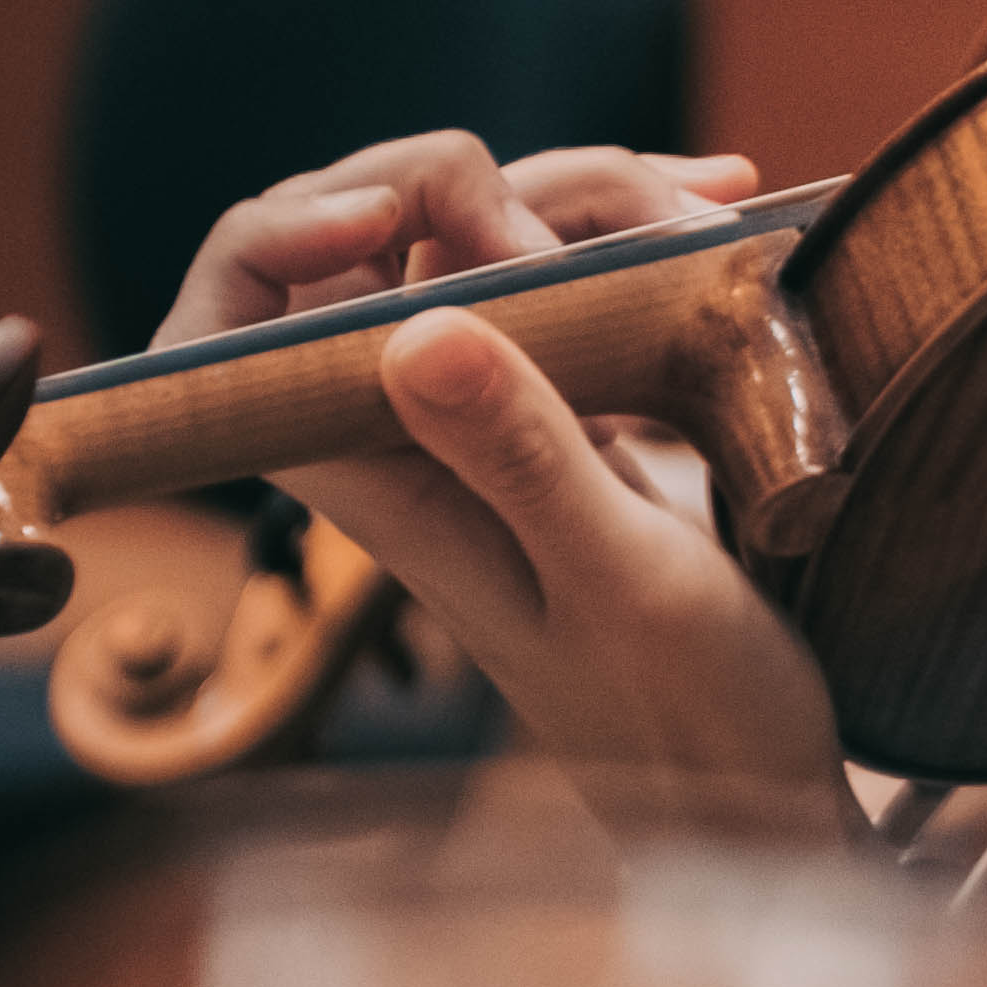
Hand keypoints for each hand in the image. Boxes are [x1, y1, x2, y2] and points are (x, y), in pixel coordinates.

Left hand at [159, 129, 851, 827]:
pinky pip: (556, 280)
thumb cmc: (688, 718)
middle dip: (476, 186)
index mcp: (378, 484)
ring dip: (580, 201)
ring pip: (472, 246)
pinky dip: (624, 235)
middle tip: (628, 223)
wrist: (756, 800)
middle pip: (360, 244)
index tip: (400, 211)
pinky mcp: (558, 415)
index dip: (278, 237)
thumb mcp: (627, 579)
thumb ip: (524, 456)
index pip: (230, 331)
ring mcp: (482, 422)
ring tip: (708, 211)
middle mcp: (406, 441)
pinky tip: (713, 222)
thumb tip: (408, 325)